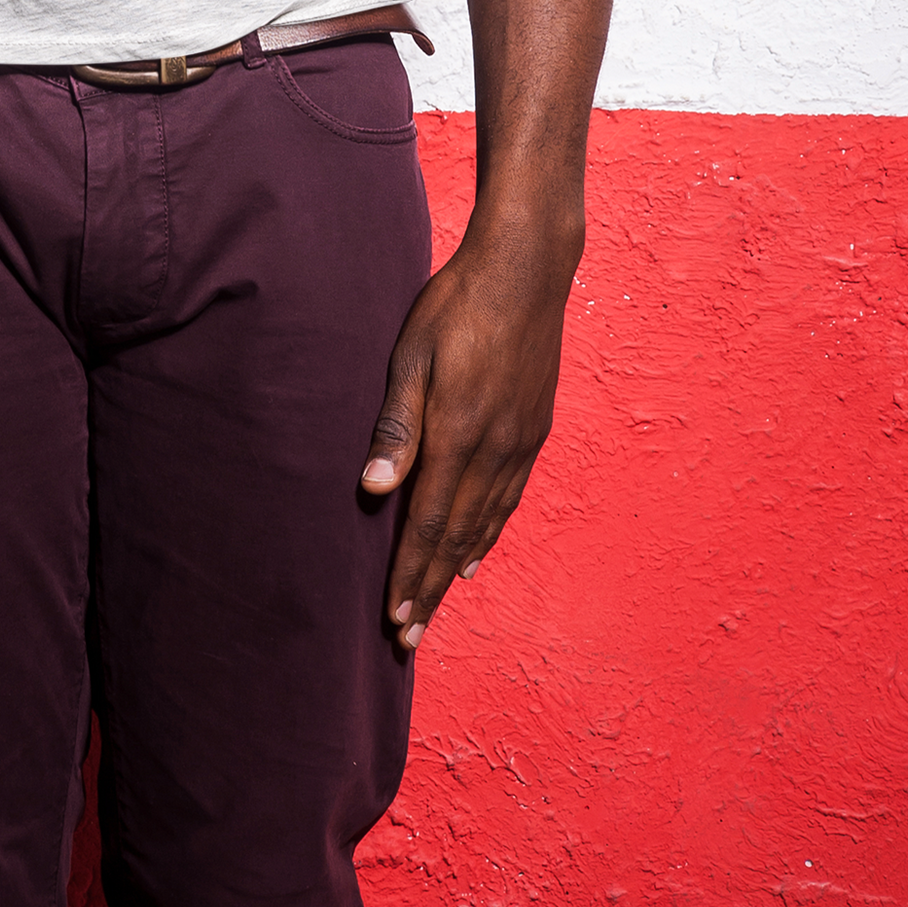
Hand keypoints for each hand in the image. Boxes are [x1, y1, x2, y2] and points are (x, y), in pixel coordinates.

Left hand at [360, 218, 579, 648]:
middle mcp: (495, 450)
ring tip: (437, 602)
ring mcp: (520, 442)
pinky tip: (477, 549)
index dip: (411, 574)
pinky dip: (489, 532)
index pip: (430, 523)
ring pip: (486, 522)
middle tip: (410, 637)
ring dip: (458, 567)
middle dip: (431, 588)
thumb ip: (397, 426)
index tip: (395, 619)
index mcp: (460, 435)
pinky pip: (509, 497)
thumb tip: (374, 489)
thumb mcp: (413, 357)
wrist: (526, 269)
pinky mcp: (534, 429)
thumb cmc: (456, 305)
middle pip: (458, 536)